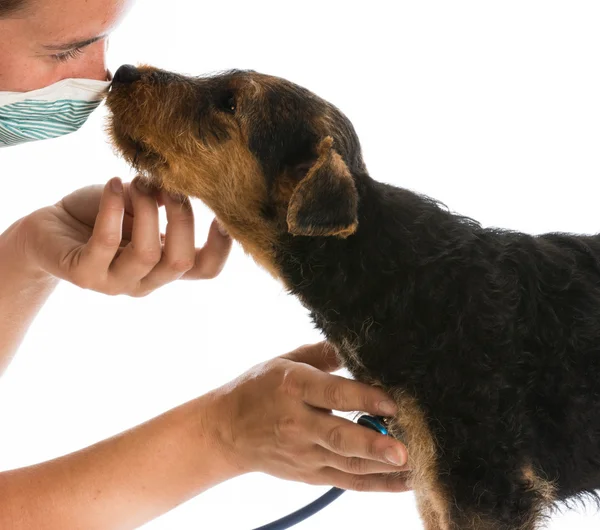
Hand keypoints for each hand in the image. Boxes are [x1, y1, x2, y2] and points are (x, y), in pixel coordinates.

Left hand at [15, 176, 231, 295]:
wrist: (50, 227)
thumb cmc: (100, 214)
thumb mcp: (140, 205)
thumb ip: (162, 201)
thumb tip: (178, 185)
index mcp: (166, 266)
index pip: (206, 270)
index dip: (222, 247)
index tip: (224, 213)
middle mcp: (146, 281)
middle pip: (181, 261)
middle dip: (181, 217)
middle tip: (169, 185)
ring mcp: (115, 284)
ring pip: (148, 254)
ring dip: (147, 210)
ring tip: (136, 183)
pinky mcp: (84, 275)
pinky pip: (106, 242)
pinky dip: (114, 208)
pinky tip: (114, 185)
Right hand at [205, 342, 409, 492]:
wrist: (227, 431)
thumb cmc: (259, 388)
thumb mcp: (284, 360)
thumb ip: (322, 353)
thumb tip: (358, 344)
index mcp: (292, 387)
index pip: (331, 394)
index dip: (362, 399)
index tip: (392, 403)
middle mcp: (297, 423)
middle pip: (339, 436)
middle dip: (373, 444)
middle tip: (403, 449)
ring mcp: (303, 453)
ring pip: (347, 464)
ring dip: (382, 467)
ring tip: (414, 467)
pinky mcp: (309, 474)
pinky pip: (346, 481)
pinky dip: (376, 484)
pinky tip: (403, 481)